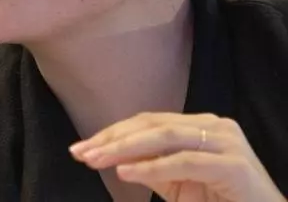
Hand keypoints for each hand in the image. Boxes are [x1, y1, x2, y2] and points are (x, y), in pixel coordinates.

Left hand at [70, 112, 283, 201]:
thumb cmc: (220, 201)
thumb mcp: (177, 183)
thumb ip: (150, 166)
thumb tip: (111, 158)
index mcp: (200, 125)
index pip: (148, 121)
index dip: (113, 133)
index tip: (82, 148)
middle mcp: (215, 125)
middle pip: (151, 125)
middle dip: (111, 139)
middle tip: (81, 153)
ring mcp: (226, 142)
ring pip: (164, 137)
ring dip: (123, 149)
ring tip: (96, 161)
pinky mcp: (234, 165)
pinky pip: (183, 162)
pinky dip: (150, 167)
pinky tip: (125, 173)